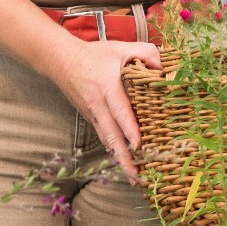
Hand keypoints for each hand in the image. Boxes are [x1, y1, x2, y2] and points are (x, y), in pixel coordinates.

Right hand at [53, 38, 160, 180]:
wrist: (63, 61)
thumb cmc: (96, 54)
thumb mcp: (121, 47)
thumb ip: (145, 52)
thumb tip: (163, 69)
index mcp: (107, 86)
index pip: (119, 109)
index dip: (129, 128)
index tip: (138, 145)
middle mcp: (98, 104)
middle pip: (111, 135)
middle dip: (124, 158)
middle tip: (137, 176)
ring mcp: (93, 114)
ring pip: (107, 140)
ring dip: (120, 160)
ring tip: (135, 178)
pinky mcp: (91, 119)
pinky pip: (104, 137)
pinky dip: (114, 151)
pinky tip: (125, 162)